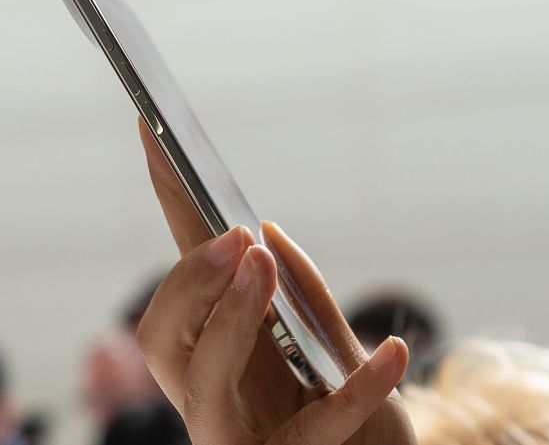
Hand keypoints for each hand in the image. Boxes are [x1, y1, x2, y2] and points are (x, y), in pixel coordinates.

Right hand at [135, 120, 417, 444]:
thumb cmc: (340, 413)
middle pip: (166, 337)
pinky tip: (392, 352)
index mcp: (213, 356)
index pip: (179, 280)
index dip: (163, 212)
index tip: (156, 134)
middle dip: (191, 281)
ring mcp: (238, 436)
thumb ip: (299, 297)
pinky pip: (312, 433)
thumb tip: (266, 232)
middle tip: (236, 236)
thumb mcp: (325, 346)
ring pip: (207, 385)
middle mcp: (210, 394)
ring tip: (262, 263)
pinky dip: (353, 389)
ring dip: (231, 320)